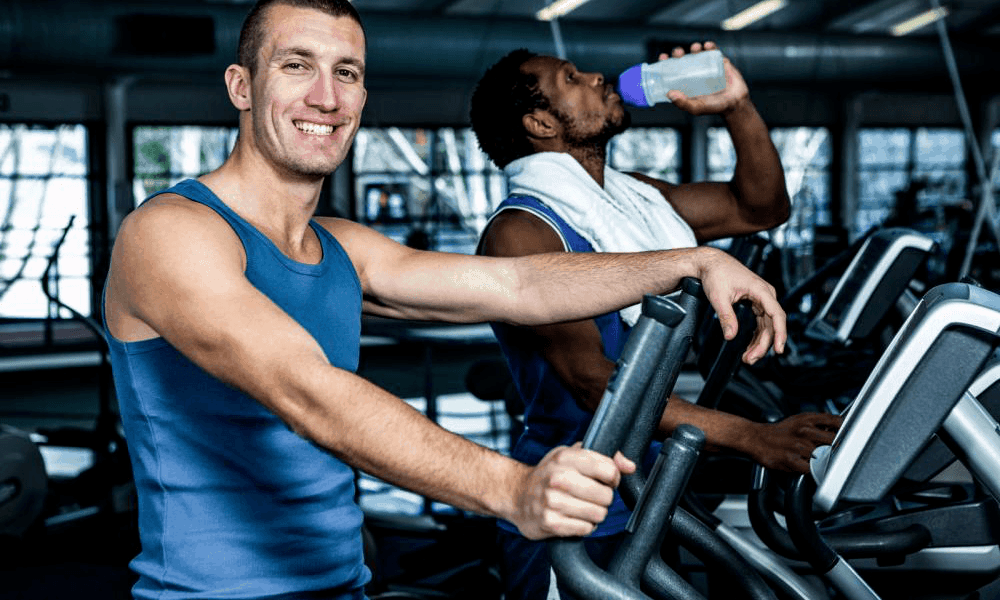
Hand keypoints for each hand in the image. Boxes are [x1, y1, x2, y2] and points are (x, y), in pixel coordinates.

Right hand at [510, 443, 634, 539]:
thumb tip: (629, 465)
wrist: (516, 494)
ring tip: (581, 507)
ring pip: (598, 514)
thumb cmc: (549, 474)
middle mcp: (558, 478)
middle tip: (590, 496)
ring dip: (594, 514)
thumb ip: (603, 457)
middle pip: (606, 496)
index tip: (604, 480)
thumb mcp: (571, 456)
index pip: (609, 470)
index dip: (612, 478)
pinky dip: (583, 526)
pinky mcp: (551, 523)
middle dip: (603, 498)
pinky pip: (586, 529)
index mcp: (565, 458)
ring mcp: (553, 502)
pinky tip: (572, 518)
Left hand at [658, 41, 749, 114]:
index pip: (671, 70)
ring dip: (694, 47)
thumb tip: (669, 94)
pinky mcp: (719, 61)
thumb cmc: (714, 107)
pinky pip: (713, 50)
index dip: (666, 62)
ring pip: (697, 51)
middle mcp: (694, 72)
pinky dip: (709, 46)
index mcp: (685, 82)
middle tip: (679, 53)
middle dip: (679, 52)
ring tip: (696, 49)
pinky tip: (707, 46)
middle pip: (682, 58)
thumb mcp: (697, 107)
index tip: (663, 57)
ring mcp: (706, 65)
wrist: (736, 103)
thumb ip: (683, 103)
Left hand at [694, 247, 785, 363]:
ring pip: (767, 325)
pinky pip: (761, 322)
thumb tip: (731, 336)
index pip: (777, 315)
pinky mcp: (756, 302)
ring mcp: (762, 299)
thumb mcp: (719, 297)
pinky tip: (751, 347)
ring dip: (760, 343)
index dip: (780, 333)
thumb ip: (726, 317)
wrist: (711, 263)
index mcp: (761, 290)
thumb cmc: (716, 274)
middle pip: (772, 324)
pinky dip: (756, 335)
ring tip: (748, 358)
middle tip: (750, 359)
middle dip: (763, 344)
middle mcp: (766, 294)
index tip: (779, 349)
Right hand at [749, 413, 843, 472]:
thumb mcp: (798, 419)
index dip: (845, 430)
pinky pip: (810, 469)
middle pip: (833, 441)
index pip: (836, 422)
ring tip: (813, 459)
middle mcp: (804, 431)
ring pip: (823, 457)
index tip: (849, 435)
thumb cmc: (778, 431)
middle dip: (835, 448)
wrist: (756, 438)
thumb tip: (837, 427)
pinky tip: (804, 464)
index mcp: (807, 420)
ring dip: (821, 461)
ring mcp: (798, 446)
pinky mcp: (792, 460)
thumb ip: (817, 422)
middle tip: (832, 452)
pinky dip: (809, 469)